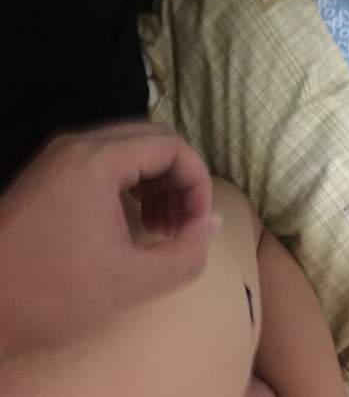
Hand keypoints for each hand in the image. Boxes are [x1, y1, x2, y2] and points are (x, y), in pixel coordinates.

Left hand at [0, 122, 219, 361]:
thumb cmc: (51, 293)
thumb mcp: (130, 282)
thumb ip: (185, 254)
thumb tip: (212, 223)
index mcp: (97, 160)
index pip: (170, 145)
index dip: (197, 182)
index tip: (198, 224)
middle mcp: (78, 145)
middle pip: (152, 140)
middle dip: (179, 180)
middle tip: (184, 225)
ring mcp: (61, 156)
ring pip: (130, 149)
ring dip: (157, 181)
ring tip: (163, 228)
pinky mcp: (51, 172)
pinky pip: (106, 162)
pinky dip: (132, 184)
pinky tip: (135, 221)